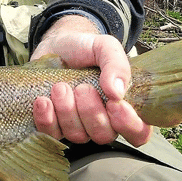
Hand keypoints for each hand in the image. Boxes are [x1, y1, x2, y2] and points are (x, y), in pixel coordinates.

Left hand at [30, 15, 151, 146]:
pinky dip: (46, 119)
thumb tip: (117, 92)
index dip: (128, 125)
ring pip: (76, 135)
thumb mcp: (105, 47)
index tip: (113, 103)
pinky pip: (51, 134)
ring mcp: (76, 125)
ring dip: (67, 111)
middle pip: (103, 135)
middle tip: (81, 87)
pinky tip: (43, 100)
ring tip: (60, 87)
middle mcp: (102, 120)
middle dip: (91, 112)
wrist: (54, 44)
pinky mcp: (53, 124)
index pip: (138, 133)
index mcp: (122, 106)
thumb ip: (117, 65)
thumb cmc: (84, 48)